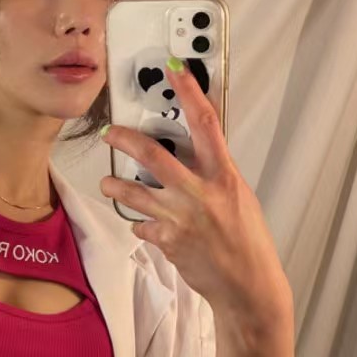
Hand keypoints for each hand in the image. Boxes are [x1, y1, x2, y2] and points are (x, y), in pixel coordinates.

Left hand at [99, 61, 291, 318]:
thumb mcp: (239, 197)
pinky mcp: (168, 241)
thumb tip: (193, 152)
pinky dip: (141, 223)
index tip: (175, 70)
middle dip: (125, 139)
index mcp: (224, 176)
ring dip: (116, 186)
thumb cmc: (248, 240)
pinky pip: (142, 225)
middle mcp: (201, 193)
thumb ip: (214, 174)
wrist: (247, 286)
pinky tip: (144, 224)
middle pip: (154, 155)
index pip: (206, 123)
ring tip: (108, 183)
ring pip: (135, 192)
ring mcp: (181, 218)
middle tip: (110, 133)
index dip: (190, 92)